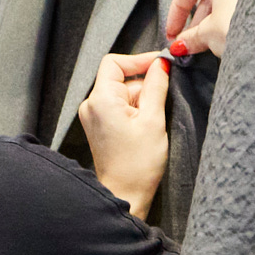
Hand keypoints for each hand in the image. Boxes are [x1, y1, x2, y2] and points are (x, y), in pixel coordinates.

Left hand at [79, 51, 170, 216]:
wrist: (125, 194)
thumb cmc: (138, 164)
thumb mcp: (153, 119)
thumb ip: (156, 86)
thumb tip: (161, 64)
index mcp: (101, 99)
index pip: (114, 62)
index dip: (139, 60)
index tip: (161, 64)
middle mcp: (91, 105)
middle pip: (120, 79)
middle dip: (144, 85)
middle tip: (163, 101)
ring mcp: (93, 116)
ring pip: (122, 93)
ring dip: (141, 100)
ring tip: (152, 122)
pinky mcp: (99, 126)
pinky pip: (118, 107)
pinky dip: (134, 111)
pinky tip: (145, 127)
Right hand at [164, 0, 248, 57]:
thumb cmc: (248, 25)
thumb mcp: (209, 34)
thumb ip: (190, 38)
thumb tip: (180, 44)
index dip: (175, 12)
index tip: (172, 32)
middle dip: (195, 22)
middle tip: (188, 43)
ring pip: (226, 3)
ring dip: (212, 24)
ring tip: (207, 46)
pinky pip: (242, 10)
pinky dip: (231, 23)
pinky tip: (229, 41)